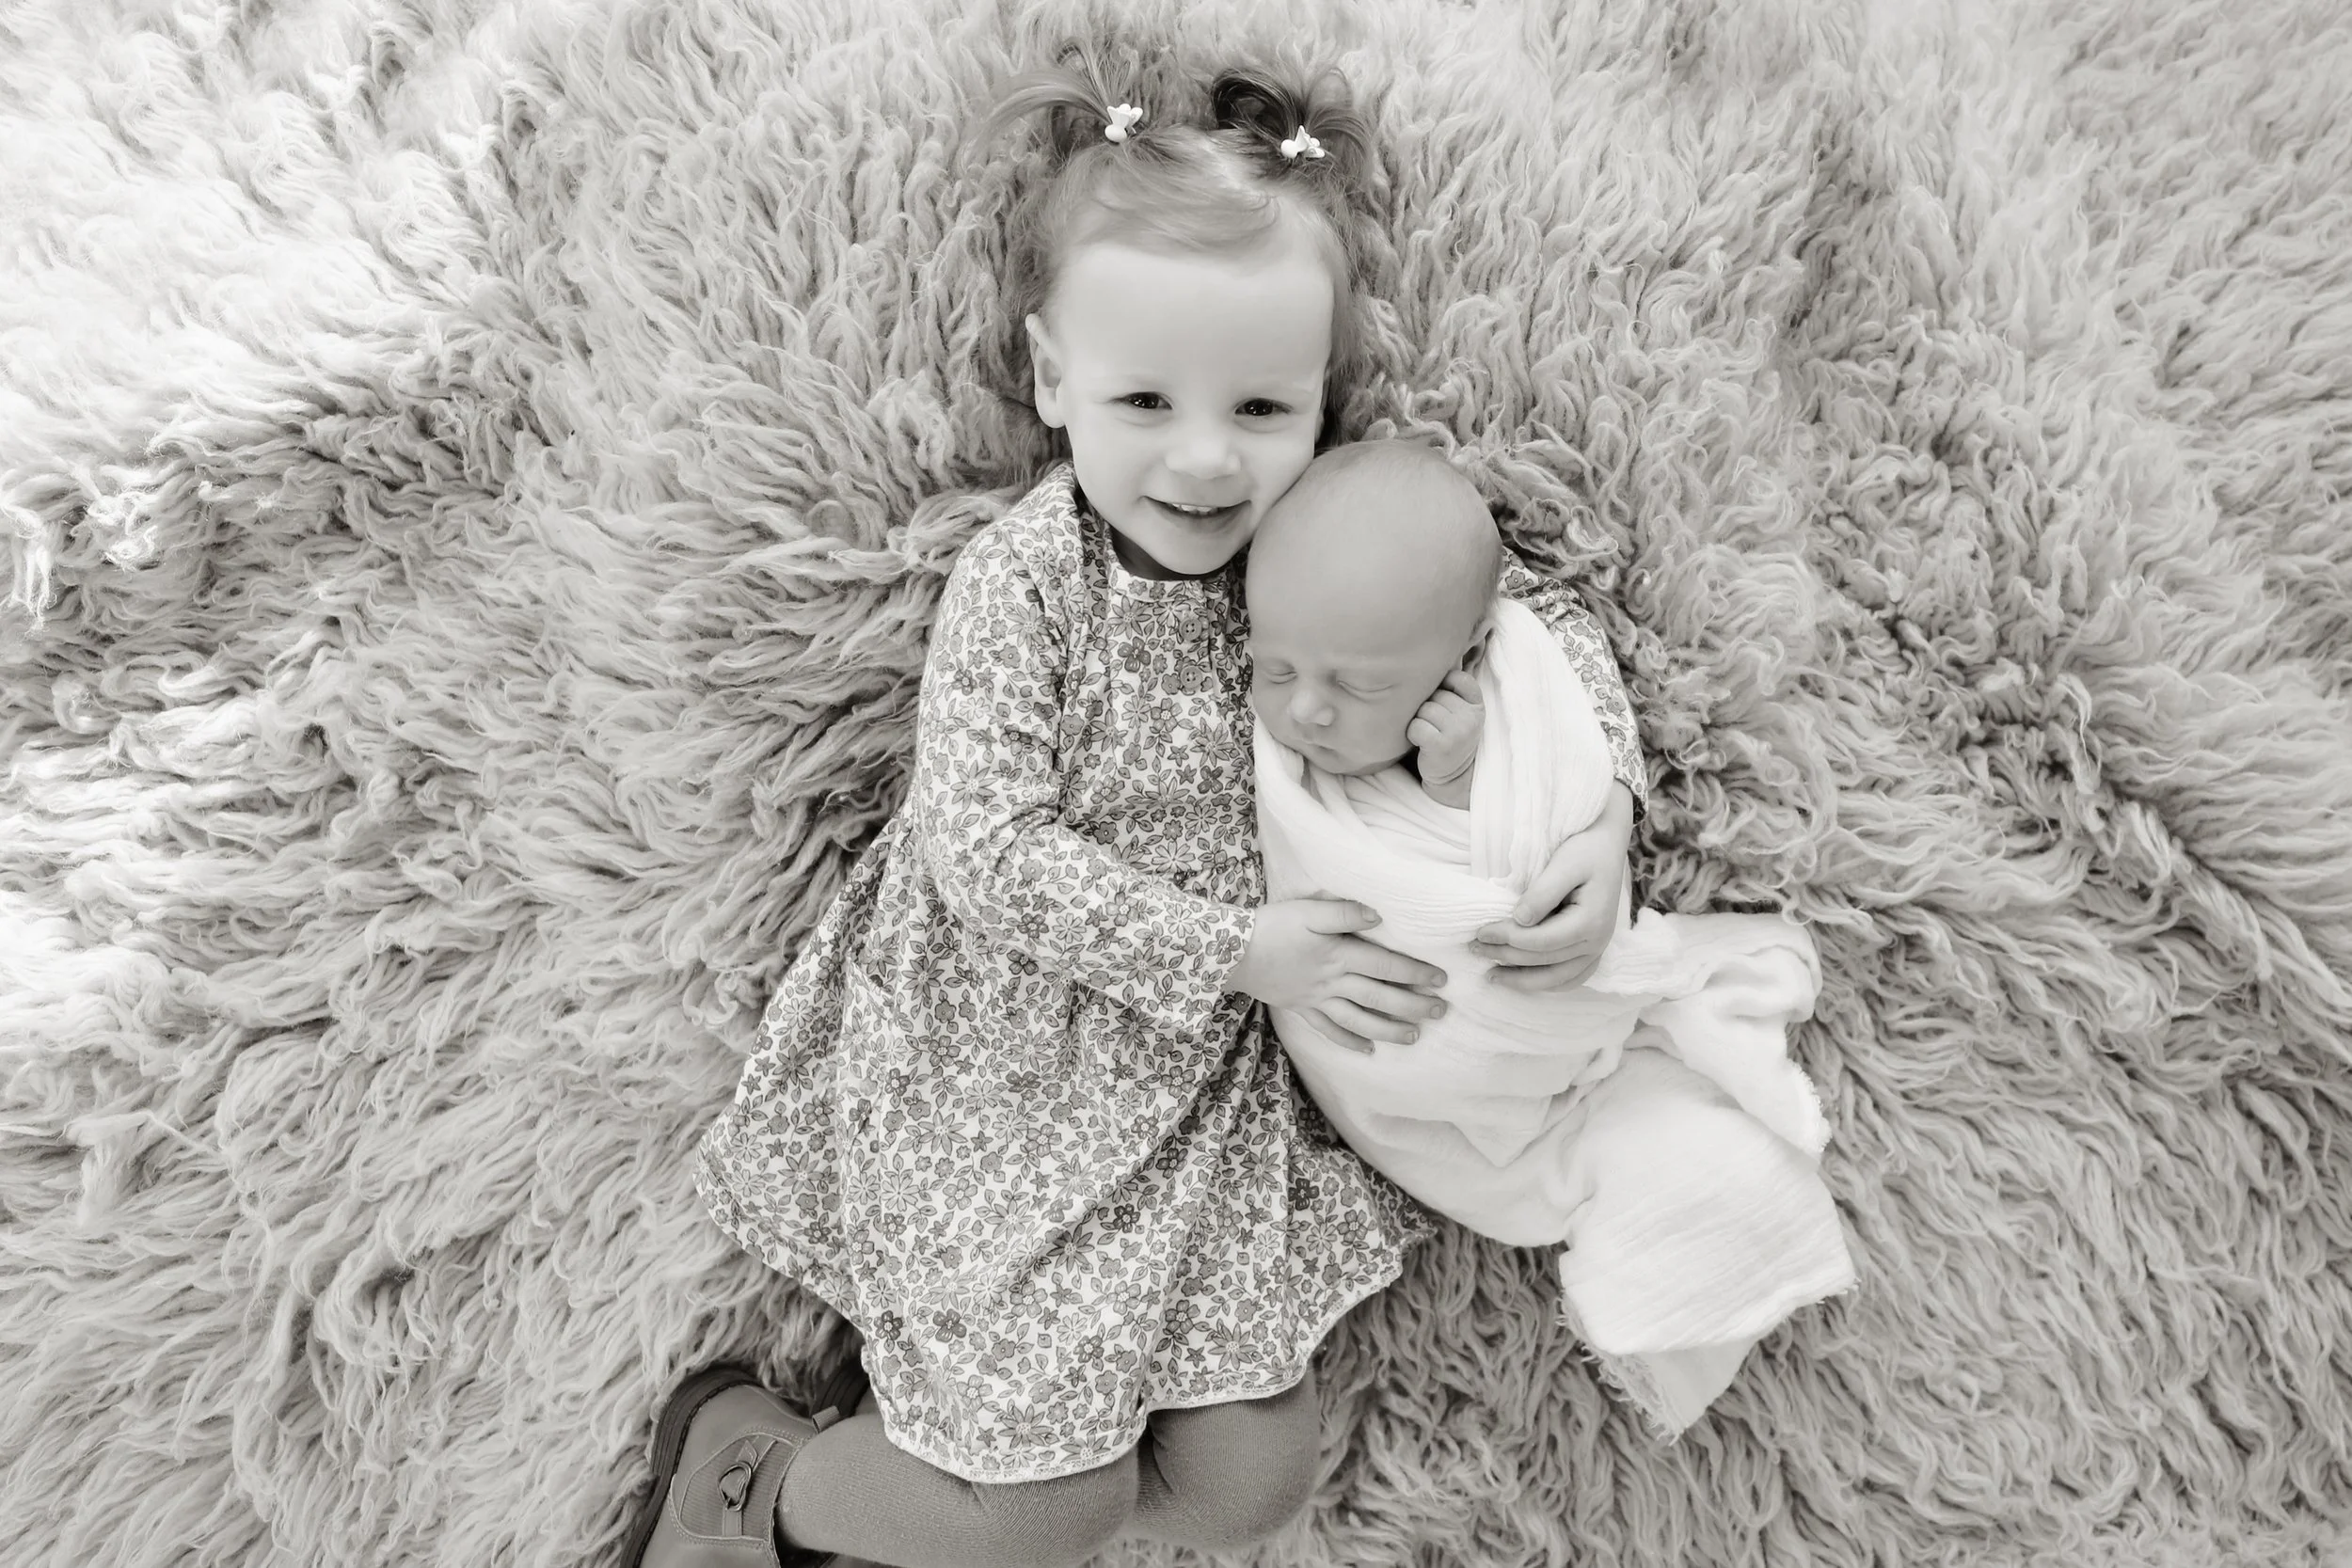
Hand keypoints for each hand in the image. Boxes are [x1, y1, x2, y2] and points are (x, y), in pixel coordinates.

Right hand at [1227, 898, 1449, 1053]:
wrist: (1232, 953)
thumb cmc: (1272, 926)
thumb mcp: (1309, 911)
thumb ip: (1345, 913)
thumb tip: (1379, 917)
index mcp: (1339, 955)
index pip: (1386, 966)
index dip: (1415, 973)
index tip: (1441, 980)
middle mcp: (1333, 983)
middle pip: (1380, 997)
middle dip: (1413, 1006)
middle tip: (1440, 1012)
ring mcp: (1317, 1000)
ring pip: (1360, 1020)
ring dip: (1389, 1030)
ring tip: (1414, 1037)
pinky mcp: (1301, 1009)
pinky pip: (1329, 1030)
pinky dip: (1349, 1042)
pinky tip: (1367, 1050)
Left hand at [1406, 671, 1481, 808]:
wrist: (1452, 778)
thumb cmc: (1450, 738)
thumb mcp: (1461, 713)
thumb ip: (1454, 690)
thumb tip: (1428, 659)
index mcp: (1477, 706)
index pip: (1458, 678)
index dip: (1444, 686)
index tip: (1442, 702)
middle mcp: (1472, 717)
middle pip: (1434, 695)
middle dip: (1428, 708)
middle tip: (1435, 726)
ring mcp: (1459, 731)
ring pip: (1424, 710)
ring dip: (1420, 721)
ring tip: (1429, 734)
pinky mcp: (1442, 745)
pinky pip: (1416, 726)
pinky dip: (1413, 734)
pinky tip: (1422, 743)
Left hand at [1471, 782, 1633, 991]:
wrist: (1607, 846)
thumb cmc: (1585, 851)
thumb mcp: (1564, 864)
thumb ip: (1542, 894)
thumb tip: (1519, 920)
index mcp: (1591, 922)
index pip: (1540, 941)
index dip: (1507, 938)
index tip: (1480, 931)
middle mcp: (1597, 942)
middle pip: (1544, 961)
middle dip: (1505, 956)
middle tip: (1474, 948)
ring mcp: (1597, 950)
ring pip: (1557, 978)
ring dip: (1522, 980)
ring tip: (1491, 975)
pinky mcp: (1593, 951)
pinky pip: (1570, 978)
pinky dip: (1545, 983)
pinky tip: (1521, 980)